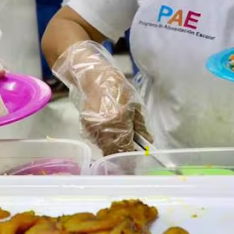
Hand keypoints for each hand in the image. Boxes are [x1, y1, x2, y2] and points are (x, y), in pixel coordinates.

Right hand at [53, 41, 151, 155]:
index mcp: (119, 122)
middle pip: (113, 152)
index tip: (137, 153)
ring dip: (112, 143)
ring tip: (117, 129)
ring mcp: (92, 129)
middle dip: (121, 150)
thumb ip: (141, 127)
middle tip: (128, 143)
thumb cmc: (118, 89)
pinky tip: (107, 124)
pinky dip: (103, 136)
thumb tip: (148, 142)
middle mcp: (104, 129)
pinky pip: (97, 138)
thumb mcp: (135, 106)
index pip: (125, 150)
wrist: (94, 78)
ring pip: (104, 146)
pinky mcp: (85, 127)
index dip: (132, 155)